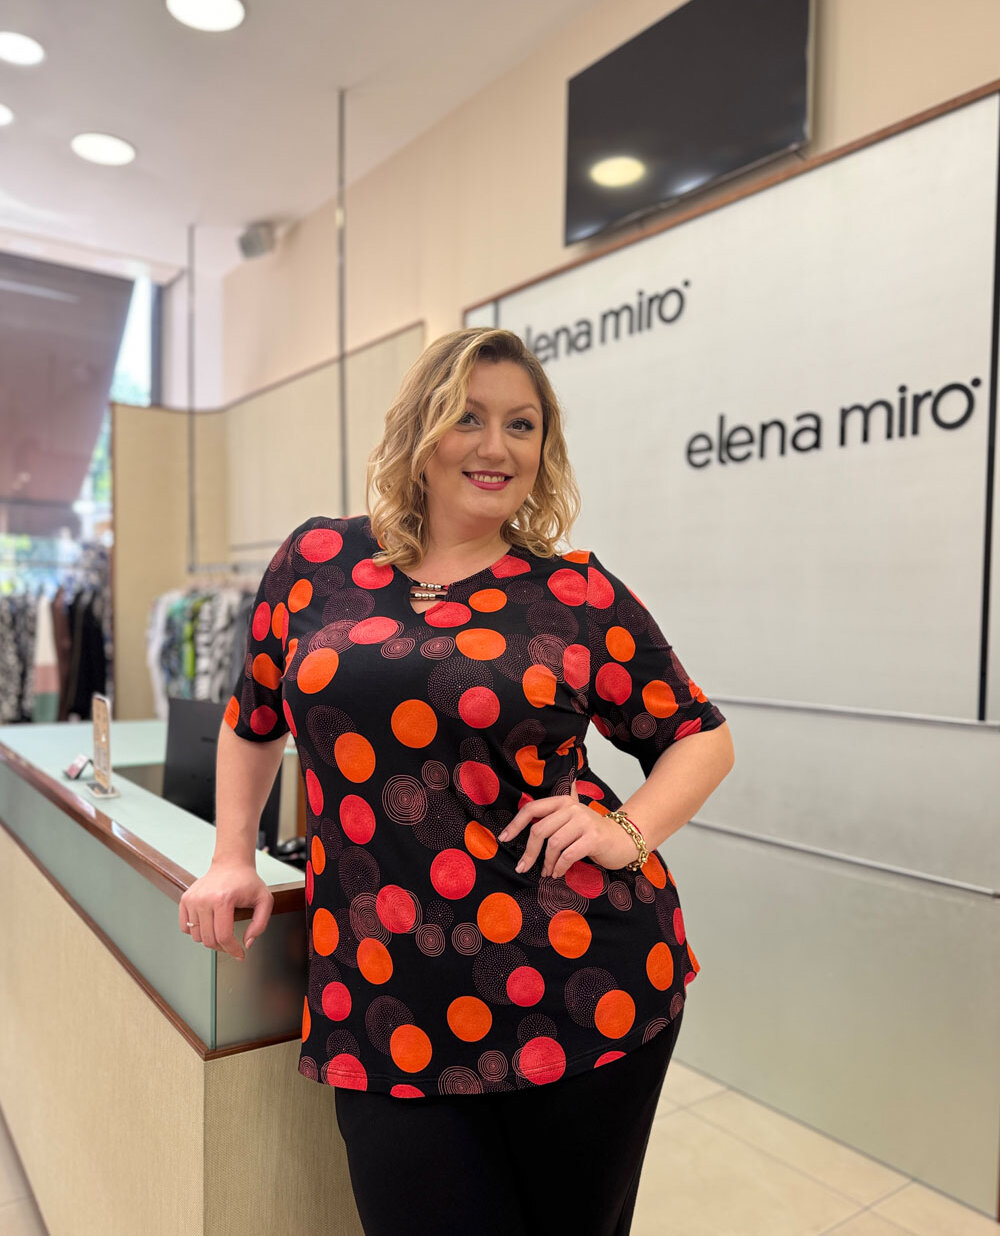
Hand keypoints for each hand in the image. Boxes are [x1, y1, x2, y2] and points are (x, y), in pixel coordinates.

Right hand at [179, 860, 273, 961]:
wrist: (231, 864)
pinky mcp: (185, 899)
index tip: (240, 955)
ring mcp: (192, 899)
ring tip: (221, 932)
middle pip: (209, 939)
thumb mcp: (264, 900)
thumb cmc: (247, 881)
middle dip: (222, 947)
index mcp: (223, 899)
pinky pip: (185, 928)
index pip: (223, 936)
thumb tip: (246, 944)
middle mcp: (204, 899)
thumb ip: (260, 924)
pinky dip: (196, 932)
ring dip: (209, 939)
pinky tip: (208, 926)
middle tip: (231, 944)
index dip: (233, 950)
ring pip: (196, 936)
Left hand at [497, 781, 642, 878]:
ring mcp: (583, 821)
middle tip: (522, 867)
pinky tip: (557, 873)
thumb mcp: (571, 819)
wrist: (623, 840)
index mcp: (563, 801)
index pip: (532, 809)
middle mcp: (572, 808)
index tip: (503, 838)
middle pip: (539, 830)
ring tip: (546, 872)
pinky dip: (559, 867)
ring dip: (546, 863)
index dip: (515, 824)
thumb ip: (552, 817)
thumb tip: (521, 820)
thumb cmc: (591, 833)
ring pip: (553, 844)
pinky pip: (567, 855)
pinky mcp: (593, 837)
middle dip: (529, 852)